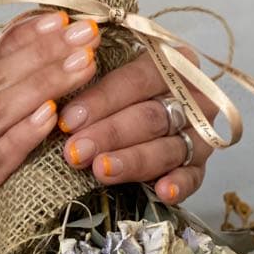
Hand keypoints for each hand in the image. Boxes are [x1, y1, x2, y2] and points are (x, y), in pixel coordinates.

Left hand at [56, 46, 215, 204]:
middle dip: (110, 134)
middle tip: (75, 151)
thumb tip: (53, 86)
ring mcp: (199, 133)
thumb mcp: (107, 71)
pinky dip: (179, 185)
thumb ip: (87, 74)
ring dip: (133, 161)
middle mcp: (193, 96)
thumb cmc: (118, 92)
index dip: (102, 100)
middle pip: (150, 116)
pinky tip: (162, 191)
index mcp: (174, 62)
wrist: (142, 114)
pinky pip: (194, 177)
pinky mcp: (199, 166)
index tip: (68, 120)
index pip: (138, 79)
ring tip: (102, 171)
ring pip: (167, 148)